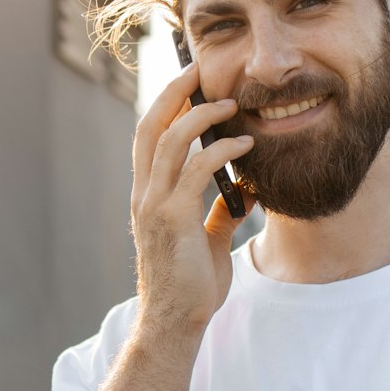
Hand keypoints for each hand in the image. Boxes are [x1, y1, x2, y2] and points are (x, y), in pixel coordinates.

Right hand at [130, 63, 255, 339]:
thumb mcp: (205, 242)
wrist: (176, 322)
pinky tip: (245, 146)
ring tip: (230, 104)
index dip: (166, 103)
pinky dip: (221, 151)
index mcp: (147, 195)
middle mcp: (144, 194)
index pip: (148, 135)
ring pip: (170, 141)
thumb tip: (244, 193)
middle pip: (150, 125)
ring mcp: (154, 205)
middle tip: (199, 68)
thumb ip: (218, 213)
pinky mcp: (173, 219)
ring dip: (201, 115)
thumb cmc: (191, 286)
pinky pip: (196, 171)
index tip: (190, 81)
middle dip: (174, 92)